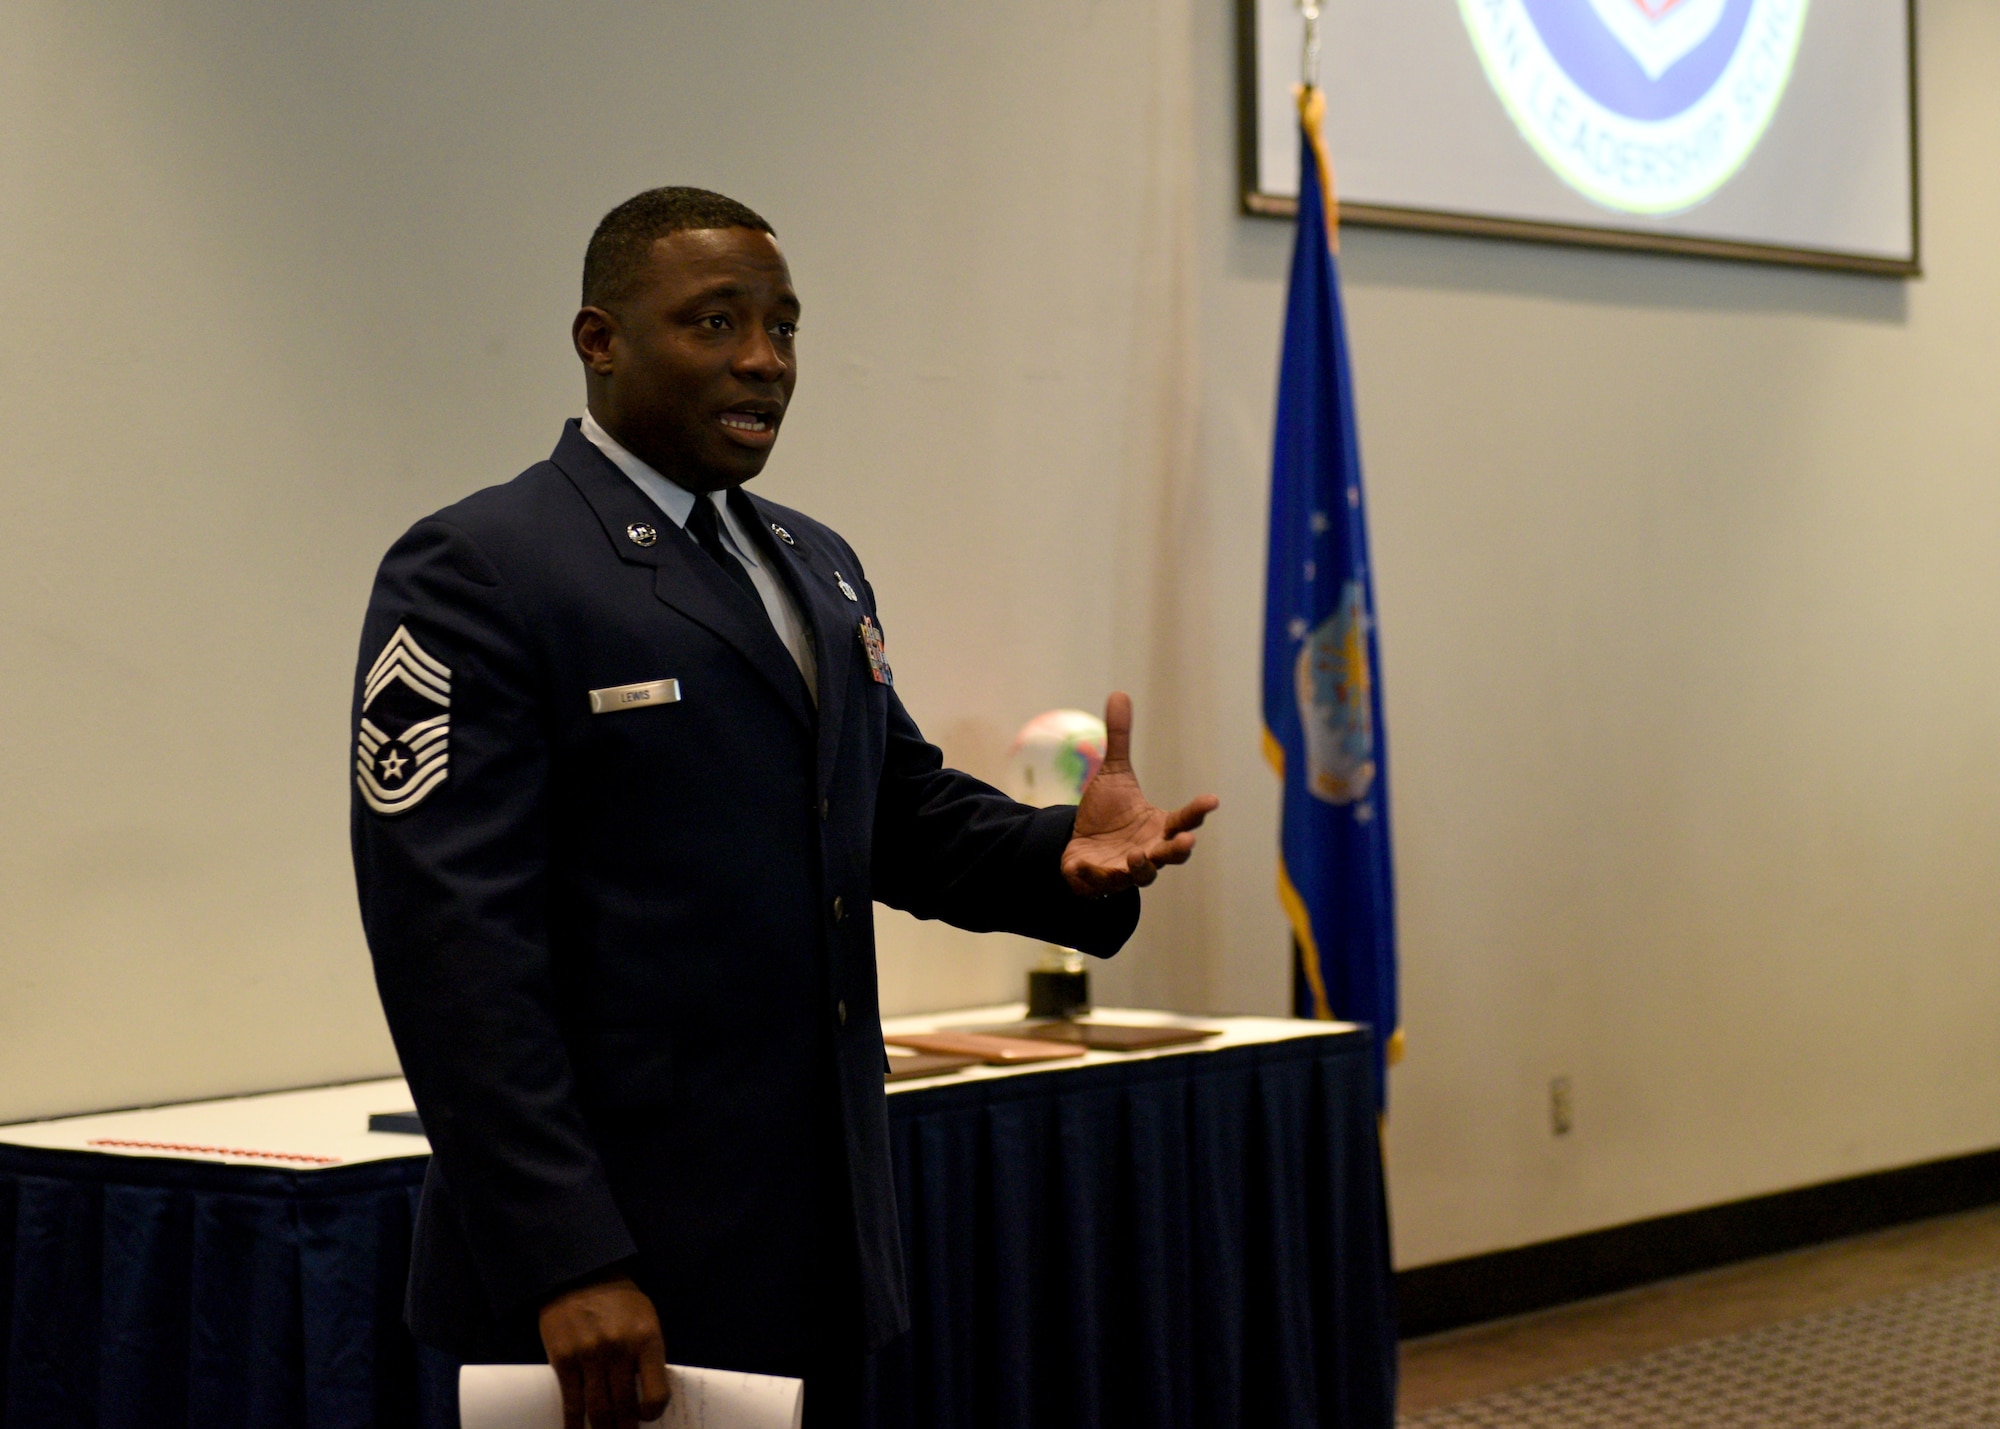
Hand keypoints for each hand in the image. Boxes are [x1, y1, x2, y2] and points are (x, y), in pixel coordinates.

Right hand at [538, 1273, 668, 1428]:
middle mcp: (620, 1349)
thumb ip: (648, 1354)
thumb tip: (646, 1397)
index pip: (657, 1393)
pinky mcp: (564, 1359)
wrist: (579, 1274)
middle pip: (624, 1407)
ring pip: (598, 1410)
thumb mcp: (645, 1318)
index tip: (647, 1418)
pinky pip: (571, 1401)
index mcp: (647, 1339)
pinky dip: (573, 1424)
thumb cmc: (618, 1299)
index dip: (653, 1413)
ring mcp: (590, 1355)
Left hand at [1059, 692, 1218, 895]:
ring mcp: (1126, 870)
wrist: (1077, 845)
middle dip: (1179, 849)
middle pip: (1172, 854)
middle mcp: (1149, 851)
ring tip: (1139, 854)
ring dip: (1143, 867)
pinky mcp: (1100, 881)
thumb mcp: (1113, 773)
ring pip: (1143, 875)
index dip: (1198, 811)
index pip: (1183, 819)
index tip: (1212, 800)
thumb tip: (1119, 694)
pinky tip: (1088, 866)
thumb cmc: (1105, 814)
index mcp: (1158, 826)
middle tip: (1185, 840)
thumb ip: (1120, 739)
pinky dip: (1096, 876)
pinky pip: (1102, 883)